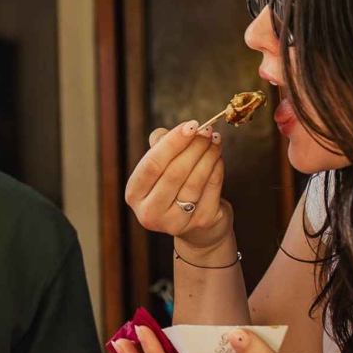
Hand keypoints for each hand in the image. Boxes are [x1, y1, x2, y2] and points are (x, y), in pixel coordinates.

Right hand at [125, 123, 231, 251]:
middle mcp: (150, 212)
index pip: (152, 165)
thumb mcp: (160, 168)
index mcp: (134, 194)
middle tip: (207, 131)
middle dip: (194, 147)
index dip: (172, 143)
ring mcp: (175, 222)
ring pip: (195, 181)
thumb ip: (160, 146)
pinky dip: (217, 169)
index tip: (190, 125)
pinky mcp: (200, 223)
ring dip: (208, 155)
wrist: (195, 226)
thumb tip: (174, 131)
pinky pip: (211, 189)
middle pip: (174, 173)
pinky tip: (218, 157)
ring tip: (215, 140)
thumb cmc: (173, 187)